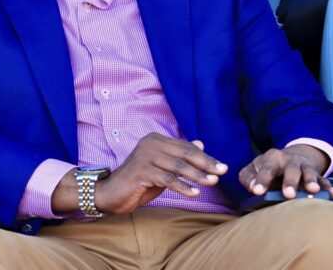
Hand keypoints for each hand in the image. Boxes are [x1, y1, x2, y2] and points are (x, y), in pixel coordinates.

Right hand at [95, 134, 227, 215]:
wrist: (110, 194)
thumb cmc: (138, 181)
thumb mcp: (162, 168)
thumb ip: (179, 156)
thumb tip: (200, 143)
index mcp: (156, 140)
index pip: (186, 147)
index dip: (205, 157)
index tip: (221, 166)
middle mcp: (150, 144)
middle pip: (184, 153)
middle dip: (205, 164)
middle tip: (222, 172)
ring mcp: (144, 157)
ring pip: (177, 166)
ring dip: (197, 176)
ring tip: (212, 182)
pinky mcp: (141, 172)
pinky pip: (167, 179)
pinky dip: (183, 187)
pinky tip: (195, 193)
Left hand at [239, 145, 332, 199]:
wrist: (291, 157)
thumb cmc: (268, 168)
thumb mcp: (253, 169)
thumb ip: (248, 178)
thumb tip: (252, 187)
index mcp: (272, 159)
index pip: (266, 169)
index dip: (261, 180)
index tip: (257, 191)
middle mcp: (289, 161)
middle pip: (291, 169)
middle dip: (290, 182)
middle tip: (288, 195)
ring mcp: (304, 167)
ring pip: (309, 172)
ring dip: (311, 181)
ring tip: (313, 191)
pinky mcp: (316, 175)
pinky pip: (324, 180)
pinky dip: (328, 186)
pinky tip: (332, 193)